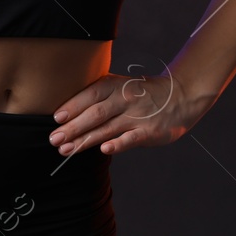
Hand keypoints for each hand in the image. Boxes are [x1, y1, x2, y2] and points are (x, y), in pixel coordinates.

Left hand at [48, 68, 214, 156]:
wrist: (181, 95)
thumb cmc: (144, 93)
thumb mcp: (121, 86)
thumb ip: (99, 97)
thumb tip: (69, 113)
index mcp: (115, 86)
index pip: (90, 95)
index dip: (72, 106)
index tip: (56, 119)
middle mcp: (124, 99)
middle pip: (94, 114)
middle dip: (72, 128)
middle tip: (54, 139)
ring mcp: (137, 115)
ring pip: (107, 128)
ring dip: (85, 140)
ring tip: (67, 150)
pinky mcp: (149, 131)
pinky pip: (131, 138)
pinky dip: (118, 143)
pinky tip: (104, 149)